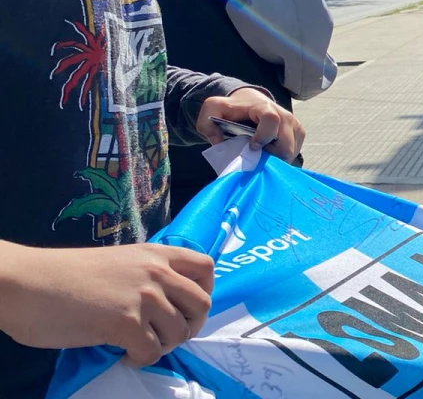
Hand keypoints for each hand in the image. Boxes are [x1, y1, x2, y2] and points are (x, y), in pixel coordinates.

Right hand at [0, 241, 213, 366]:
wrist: (26, 283)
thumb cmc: (64, 275)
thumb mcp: (118, 263)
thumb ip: (145, 276)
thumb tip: (165, 304)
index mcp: (155, 254)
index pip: (206, 268)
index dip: (203, 291)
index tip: (185, 308)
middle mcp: (156, 272)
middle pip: (202, 304)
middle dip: (189, 326)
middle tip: (164, 335)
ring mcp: (144, 297)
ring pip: (180, 332)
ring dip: (163, 345)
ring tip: (139, 344)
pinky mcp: (126, 323)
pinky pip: (153, 352)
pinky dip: (141, 359)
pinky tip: (123, 353)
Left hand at [196, 88, 305, 162]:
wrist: (249, 100)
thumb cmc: (231, 108)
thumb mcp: (212, 109)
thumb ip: (208, 124)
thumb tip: (218, 142)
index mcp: (264, 107)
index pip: (271, 120)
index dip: (262, 136)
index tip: (251, 146)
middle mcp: (285, 115)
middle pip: (286, 144)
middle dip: (270, 156)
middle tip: (256, 157)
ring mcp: (294, 124)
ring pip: (292, 150)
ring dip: (276, 158)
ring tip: (262, 154)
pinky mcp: (299, 133)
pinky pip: (295, 151)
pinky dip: (282, 157)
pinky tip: (270, 153)